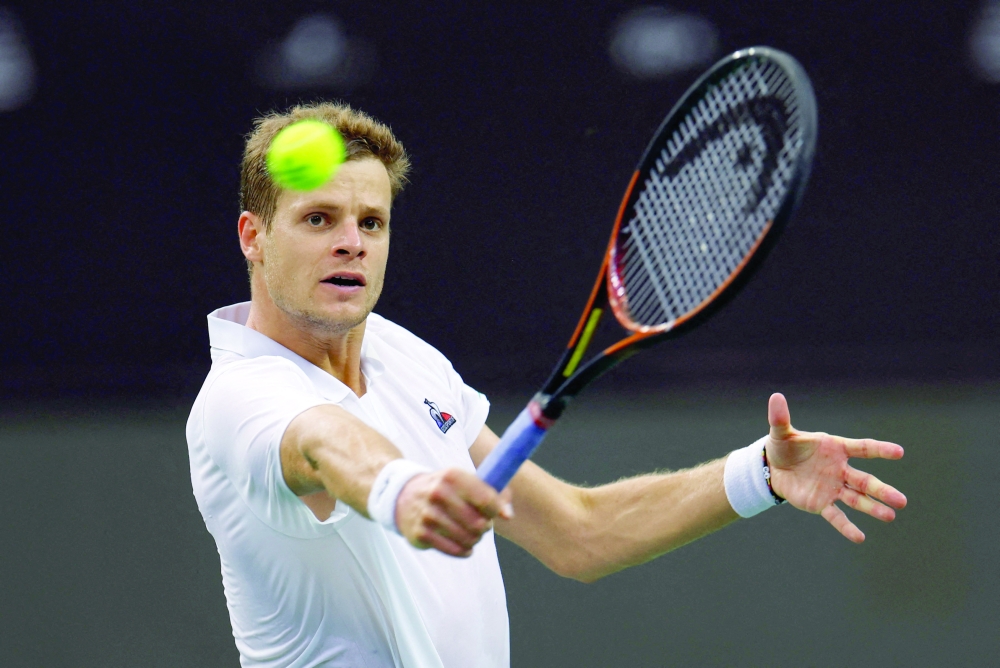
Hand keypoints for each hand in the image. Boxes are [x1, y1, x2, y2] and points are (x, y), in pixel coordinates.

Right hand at [395, 468, 513, 556]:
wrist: (404, 496)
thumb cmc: (446, 490)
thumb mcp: (466, 481)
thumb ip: (494, 493)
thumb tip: (508, 515)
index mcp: (452, 475)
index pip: (486, 499)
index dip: (496, 510)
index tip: (495, 512)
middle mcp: (437, 493)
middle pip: (478, 523)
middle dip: (485, 526)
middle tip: (481, 524)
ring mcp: (427, 515)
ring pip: (468, 538)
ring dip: (475, 539)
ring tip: (471, 533)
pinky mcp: (421, 534)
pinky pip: (455, 550)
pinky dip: (465, 550)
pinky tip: (464, 544)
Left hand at [765, 393, 906, 542]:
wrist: (773, 468)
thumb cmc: (784, 447)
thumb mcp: (780, 432)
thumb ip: (780, 418)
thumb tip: (775, 396)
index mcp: (836, 448)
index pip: (863, 448)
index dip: (880, 450)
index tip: (899, 452)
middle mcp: (840, 470)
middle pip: (865, 480)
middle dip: (882, 490)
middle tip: (901, 500)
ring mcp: (833, 488)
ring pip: (857, 499)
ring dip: (873, 508)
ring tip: (890, 516)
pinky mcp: (821, 503)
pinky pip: (836, 516)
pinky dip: (846, 526)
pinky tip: (859, 537)